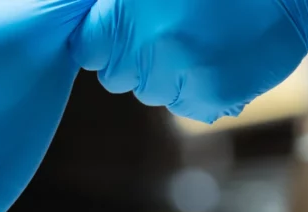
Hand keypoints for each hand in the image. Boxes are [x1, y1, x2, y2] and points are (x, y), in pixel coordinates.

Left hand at [69, 0, 307, 123]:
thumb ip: (125, 9)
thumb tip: (92, 42)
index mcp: (132, 6)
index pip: (88, 48)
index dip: (103, 44)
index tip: (122, 37)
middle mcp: (152, 40)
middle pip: (116, 76)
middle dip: (135, 61)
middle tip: (169, 37)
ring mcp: (182, 71)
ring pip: (151, 93)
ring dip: (168, 77)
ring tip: (200, 45)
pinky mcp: (212, 95)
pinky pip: (186, 107)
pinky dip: (199, 92)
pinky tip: (220, 63)